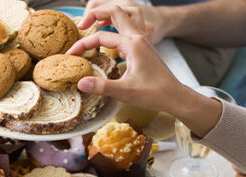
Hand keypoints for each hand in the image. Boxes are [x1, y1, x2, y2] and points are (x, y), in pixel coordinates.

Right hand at [68, 7, 222, 135]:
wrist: (174, 96)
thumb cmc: (153, 94)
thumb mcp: (125, 92)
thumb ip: (101, 87)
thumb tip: (80, 82)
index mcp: (132, 44)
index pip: (101, 37)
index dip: (83, 44)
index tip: (71, 55)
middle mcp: (138, 37)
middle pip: (115, 12)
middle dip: (96, 15)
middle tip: (82, 25)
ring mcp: (143, 40)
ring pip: (125, 15)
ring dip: (110, 16)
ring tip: (95, 24)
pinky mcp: (145, 46)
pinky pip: (130, 27)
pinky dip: (118, 26)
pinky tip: (111, 39)